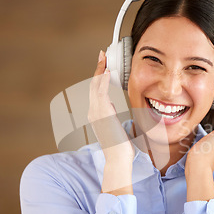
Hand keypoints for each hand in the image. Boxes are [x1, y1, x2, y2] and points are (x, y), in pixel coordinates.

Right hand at [88, 51, 133, 193]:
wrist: (118, 158)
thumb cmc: (121, 146)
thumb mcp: (117, 127)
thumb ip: (114, 117)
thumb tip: (116, 111)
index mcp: (96, 114)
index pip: (96, 90)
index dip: (100, 76)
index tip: (104, 65)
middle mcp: (93, 111)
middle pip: (93, 84)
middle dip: (98, 68)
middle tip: (102, 55)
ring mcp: (96, 112)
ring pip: (95, 85)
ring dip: (100, 70)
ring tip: (104, 58)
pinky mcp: (102, 113)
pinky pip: (101, 92)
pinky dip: (103, 81)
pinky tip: (107, 72)